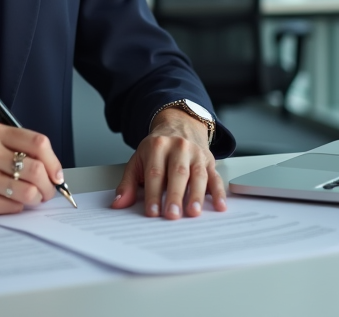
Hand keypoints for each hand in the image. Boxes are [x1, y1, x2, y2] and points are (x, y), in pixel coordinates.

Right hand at [0, 123, 65, 216]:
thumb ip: (15, 148)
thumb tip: (51, 170)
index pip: (38, 142)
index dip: (54, 161)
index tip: (57, 174)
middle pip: (37, 169)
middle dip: (49, 186)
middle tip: (47, 192)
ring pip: (28, 192)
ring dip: (36, 199)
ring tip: (32, 199)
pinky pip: (11, 207)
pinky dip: (16, 208)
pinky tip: (8, 202)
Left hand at [111, 108, 226, 218]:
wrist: (179, 124)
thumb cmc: (157, 147)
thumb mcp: (138, 159)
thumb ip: (128, 183)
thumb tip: (118, 204)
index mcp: (157, 147)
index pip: (155, 172)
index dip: (153, 194)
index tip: (152, 212)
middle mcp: (179, 148)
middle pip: (177, 173)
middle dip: (175, 195)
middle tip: (172, 215)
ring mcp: (196, 154)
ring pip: (198, 175)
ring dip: (197, 195)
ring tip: (193, 212)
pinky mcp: (209, 161)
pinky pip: (216, 176)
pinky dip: (219, 192)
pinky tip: (219, 206)